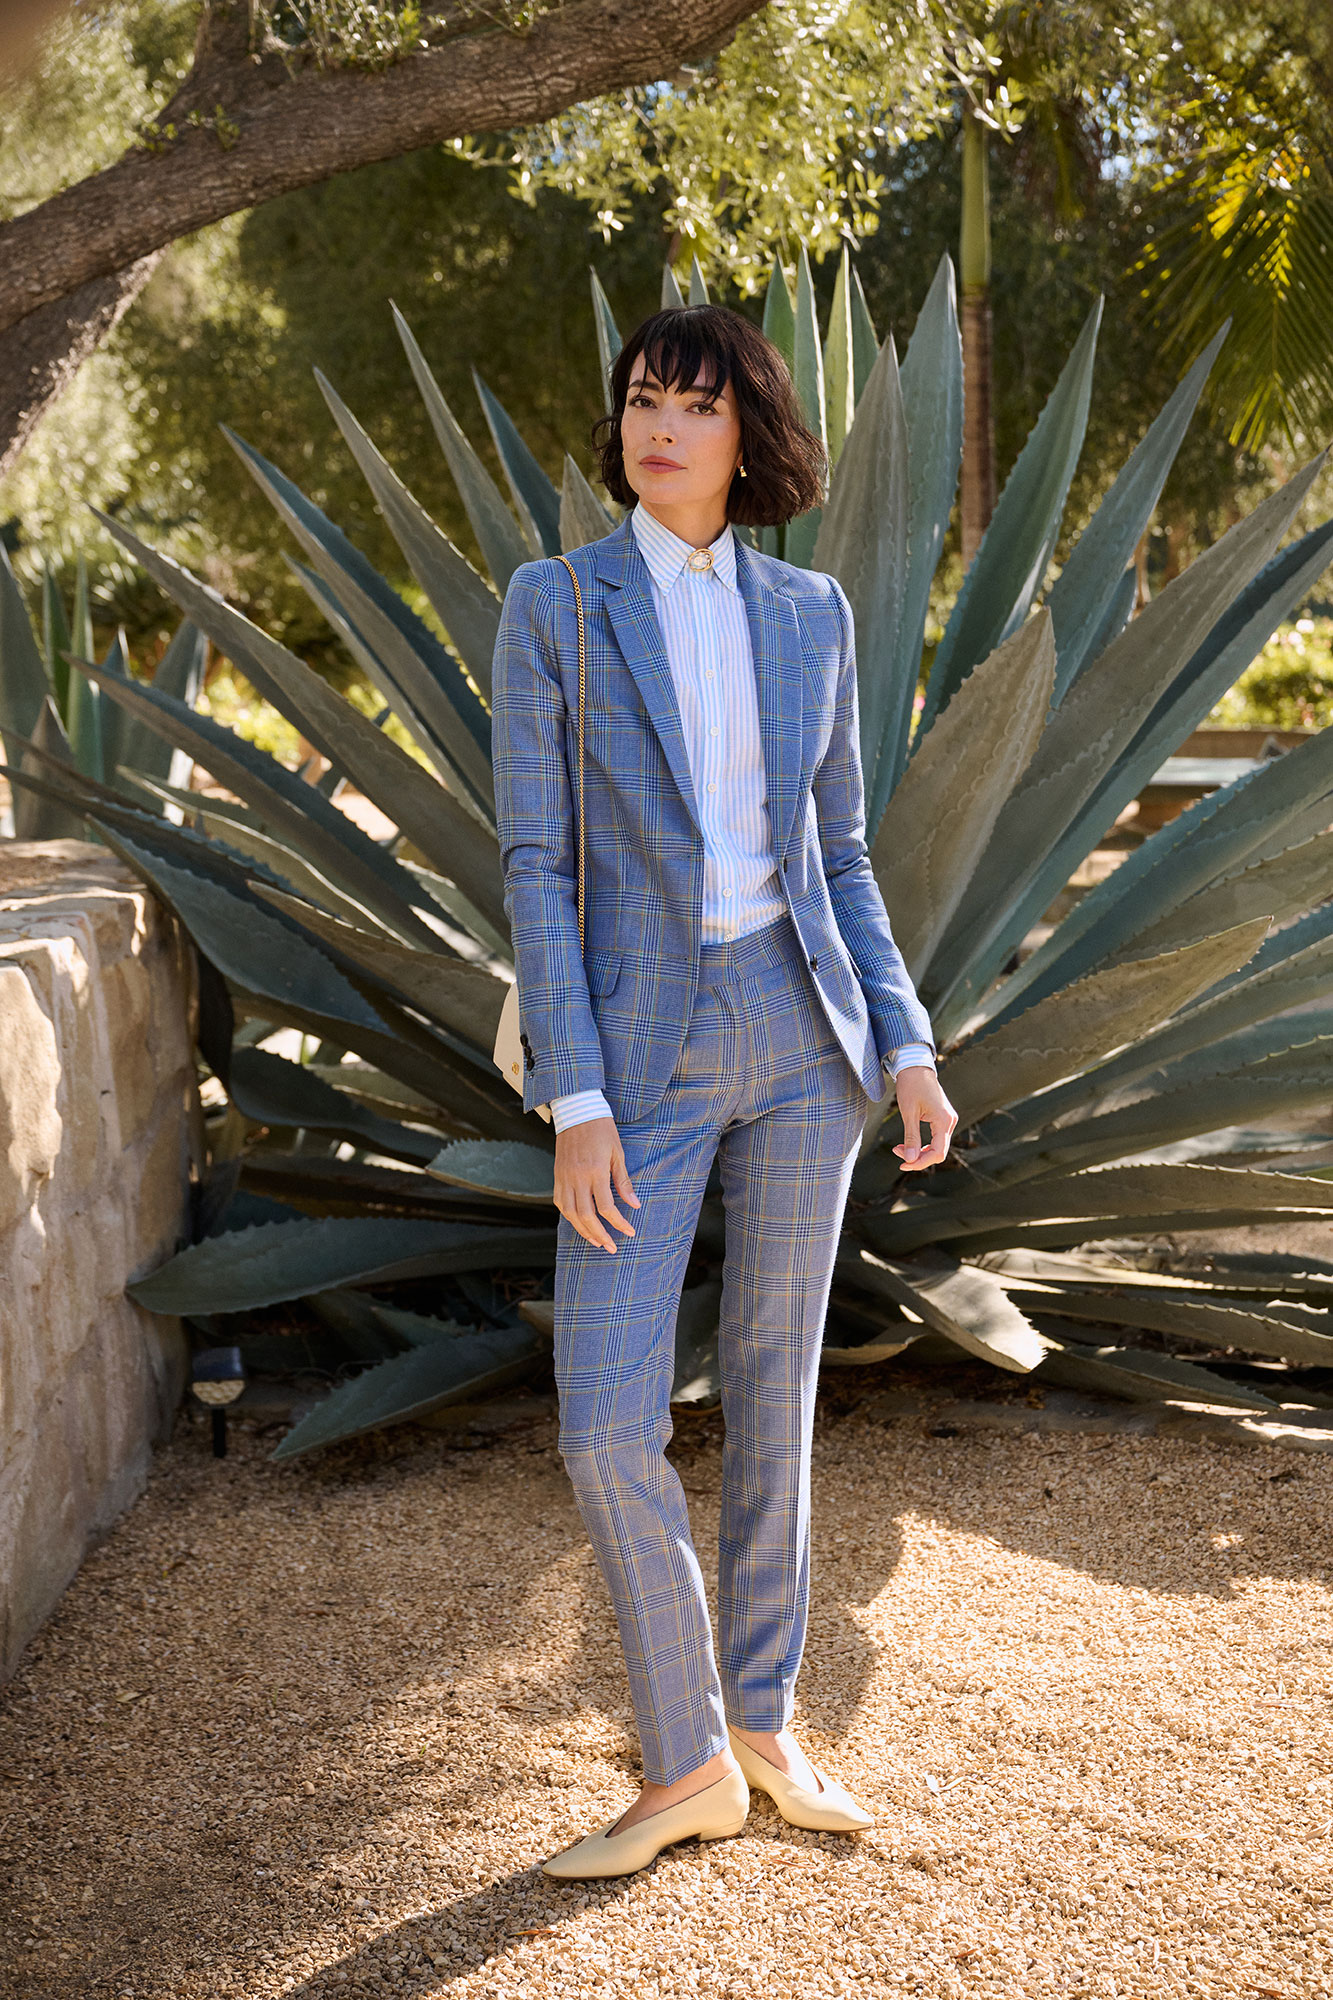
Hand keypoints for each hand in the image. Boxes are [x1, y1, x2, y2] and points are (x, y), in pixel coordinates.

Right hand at [554, 1116, 640, 1252]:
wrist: (577, 1111)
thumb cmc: (602, 1129)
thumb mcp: (618, 1153)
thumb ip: (623, 1181)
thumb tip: (635, 1205)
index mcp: (595, 1171)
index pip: (606, 1207)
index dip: (619, 1223)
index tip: (629, 1233)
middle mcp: (577, 1177)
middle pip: (586, 1216)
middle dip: (600, 1235)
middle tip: (611, 1248)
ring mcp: (564, 1177)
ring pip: (570, 1213)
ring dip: (583, 1230)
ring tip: (596, 1241)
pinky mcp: (557, 1175)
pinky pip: (560, 1202)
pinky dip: (569, 1216)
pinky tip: (579, 1223)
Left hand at [892, 1066, 956, 1170]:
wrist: (915, 1066)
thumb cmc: (911, 1086)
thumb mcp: (908, 1113)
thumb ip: (911, 1137)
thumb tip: (909, 1160)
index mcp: (944, 1120)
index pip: (937, 1153)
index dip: (920, 1163)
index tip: (903, 1164)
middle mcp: (950, 1121)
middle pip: (938, 1152)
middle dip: (918, 1158)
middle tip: (897, 1154)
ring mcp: (948, 1119)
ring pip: (937, 1146)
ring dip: (919, 1152)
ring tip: (898, 1148)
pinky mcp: (943, 1118)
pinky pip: (936, 1138)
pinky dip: (922, 1144)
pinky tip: (908, 1143)